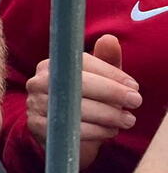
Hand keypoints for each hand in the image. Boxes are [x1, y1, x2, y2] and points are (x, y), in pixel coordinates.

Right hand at [26, 34, 141, 168]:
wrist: (60, 133)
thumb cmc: (83, 101)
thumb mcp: (97, 80)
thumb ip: (105, 61)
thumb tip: (110, 39)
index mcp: (52, 65)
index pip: (81, 63)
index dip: (110, 73)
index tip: (134, 86)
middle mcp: (39, 81)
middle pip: (78, 84)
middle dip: (112, 93)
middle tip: (136, 101)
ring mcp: (35, 104)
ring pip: (76, 108)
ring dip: (108, 115)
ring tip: (127, 120)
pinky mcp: (37, 126)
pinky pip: (70, 128)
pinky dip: (95, 131)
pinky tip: (110, 131)